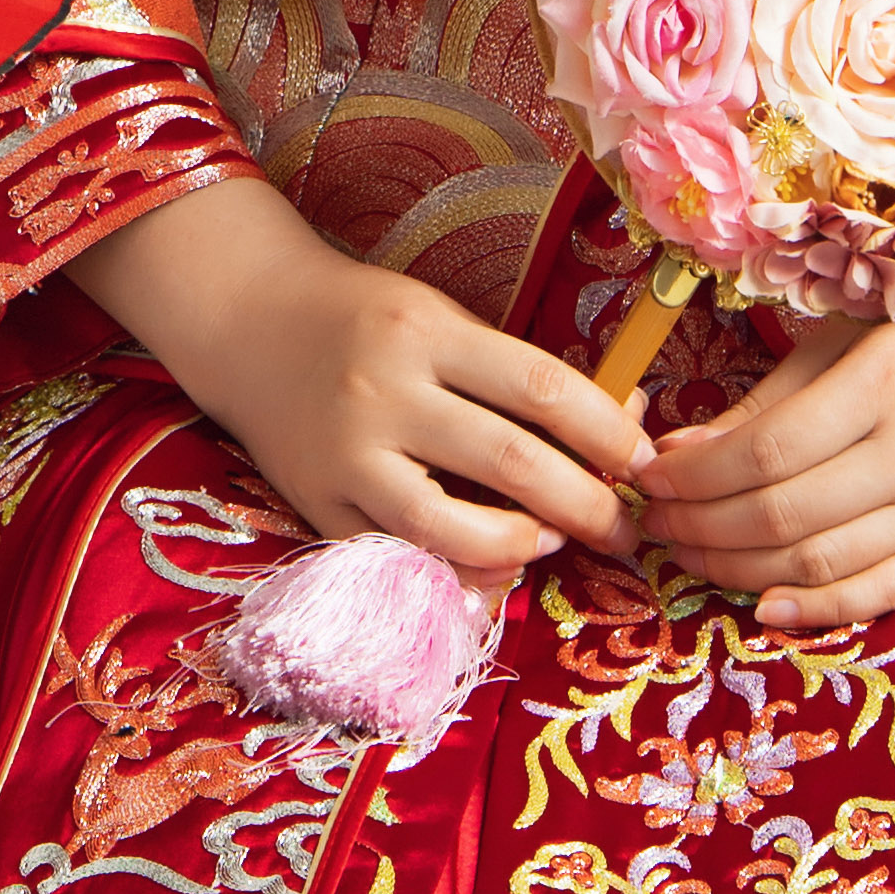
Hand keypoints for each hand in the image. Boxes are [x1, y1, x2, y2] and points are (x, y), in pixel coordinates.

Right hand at [68, 171, 650, 576]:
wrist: (248, 322)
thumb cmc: (365, 318)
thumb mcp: (439, 318)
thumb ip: (515, 372)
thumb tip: (620, 421)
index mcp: (424, 330)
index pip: (540, 386)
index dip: (606, 431)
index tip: (646, 461)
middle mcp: (385, 392)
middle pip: (512, 464)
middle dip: (587, 506)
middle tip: (624, 531)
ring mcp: (348, 456)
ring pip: (454, 529)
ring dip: (522, 549)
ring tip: (549, 545)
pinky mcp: (318, 505)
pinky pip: (402, 558)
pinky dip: (456, 575)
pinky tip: (490, 569)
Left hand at [636, 235, 894, 635]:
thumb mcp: (847, 340)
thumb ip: (766, 400)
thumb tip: (677, 450)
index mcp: (883, 383)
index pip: (765, 450)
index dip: (695, 476)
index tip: (647, 478)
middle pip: (784, 513)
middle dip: (701, 527)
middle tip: (653, 526)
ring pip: (823, 562)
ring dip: (740, 570)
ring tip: (689, 559)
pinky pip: (883, 593)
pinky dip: (820, 609)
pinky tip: (766, 606)